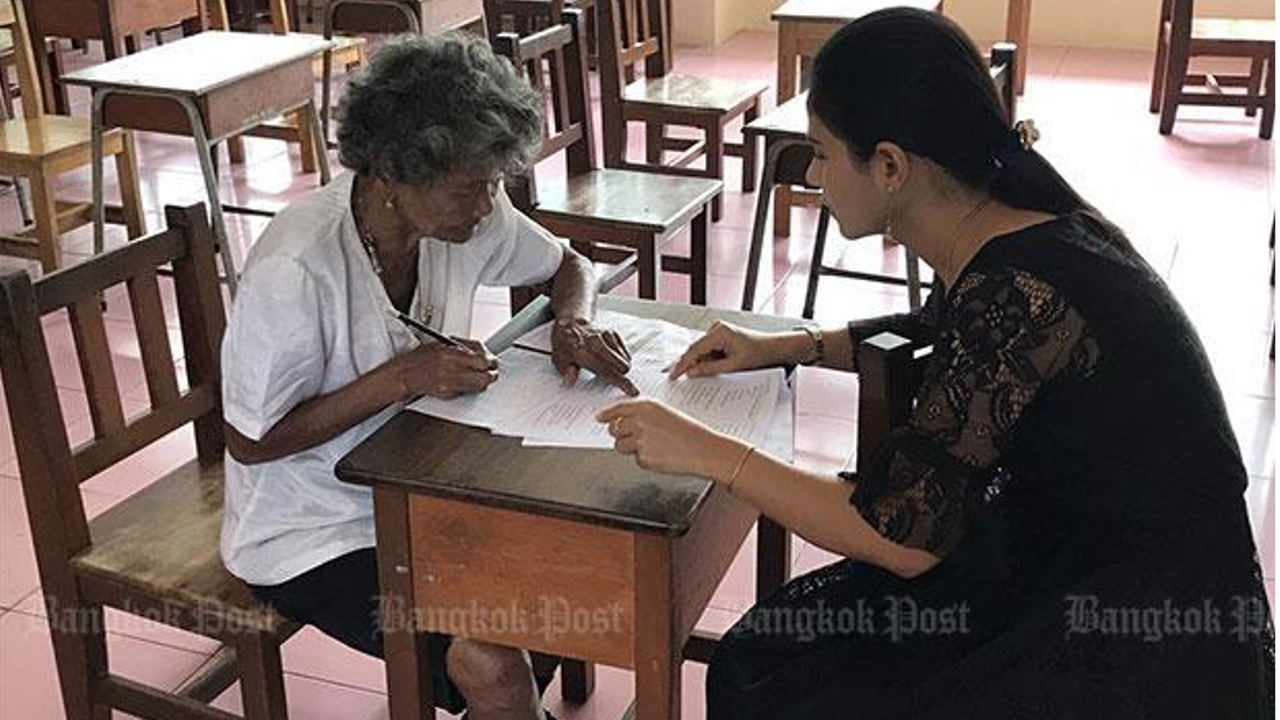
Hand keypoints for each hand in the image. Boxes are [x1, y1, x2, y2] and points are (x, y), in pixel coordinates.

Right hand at [388, 340, 497, 398]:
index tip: (493, 360)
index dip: (490, 360)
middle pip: (483, 374)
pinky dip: (471, 387)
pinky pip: (467, 391)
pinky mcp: (447, 394)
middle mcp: (450, 368)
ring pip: (478, 385)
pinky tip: (468, 382)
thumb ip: (462, 347)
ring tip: (484, 377)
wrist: (405, 375)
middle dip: (491, 373)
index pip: (480, 358)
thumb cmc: (420, 358)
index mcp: (449, 353)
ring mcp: (449, 383)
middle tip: (493, 371)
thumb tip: (481, 351)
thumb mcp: (441, 344)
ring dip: (484, 381)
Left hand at [551, 318, 638, 395]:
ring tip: (606, 364)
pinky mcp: (613, 332)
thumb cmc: (565, 345)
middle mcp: (597, 343)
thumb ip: (566, 372)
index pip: (608, 372)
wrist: (570, 323)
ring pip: (626, 360)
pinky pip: (625, 352)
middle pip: (622, 367)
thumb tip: (570, 381)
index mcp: (584, 352)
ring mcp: (607, 336)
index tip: (633, 391)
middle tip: (611, 376)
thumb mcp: (559, 361)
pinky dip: (621, 358)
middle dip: (621, 376)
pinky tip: (609, 357)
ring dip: (620, 367)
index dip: (622, 383)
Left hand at [596, 399, 743, 478]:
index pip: (618, 408)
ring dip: (631, 448)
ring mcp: (640, 439)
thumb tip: (621, 422)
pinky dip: (646, 460)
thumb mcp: (666, 414)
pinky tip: (662, 455)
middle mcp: (640, 420)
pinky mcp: (643, 457)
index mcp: (646, 406)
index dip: (606, 414)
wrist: (706, 449)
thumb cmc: (690, 432)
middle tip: (638, 437)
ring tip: (655, 447)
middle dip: (622, 434)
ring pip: (620, 446)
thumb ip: (642, 415)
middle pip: (614, 429)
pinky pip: (636, 459)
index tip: (599, 418)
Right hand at [668, 321, 788, 379]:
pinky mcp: (720, 336)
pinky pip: (707, 350)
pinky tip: (713, 367)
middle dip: (691, 365)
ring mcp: (717, 331)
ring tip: (711, 371)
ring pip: (701, 351)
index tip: (674, 376)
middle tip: (679, 378)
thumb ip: (710, 369)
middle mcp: (716, 328)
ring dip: (702, 363)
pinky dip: (707, 360)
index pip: (694, 350)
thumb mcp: (733, 366)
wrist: (772, 349)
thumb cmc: (758, 354)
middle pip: (696, 350)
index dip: (682, 364)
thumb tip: (691, 372)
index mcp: (719, 332)